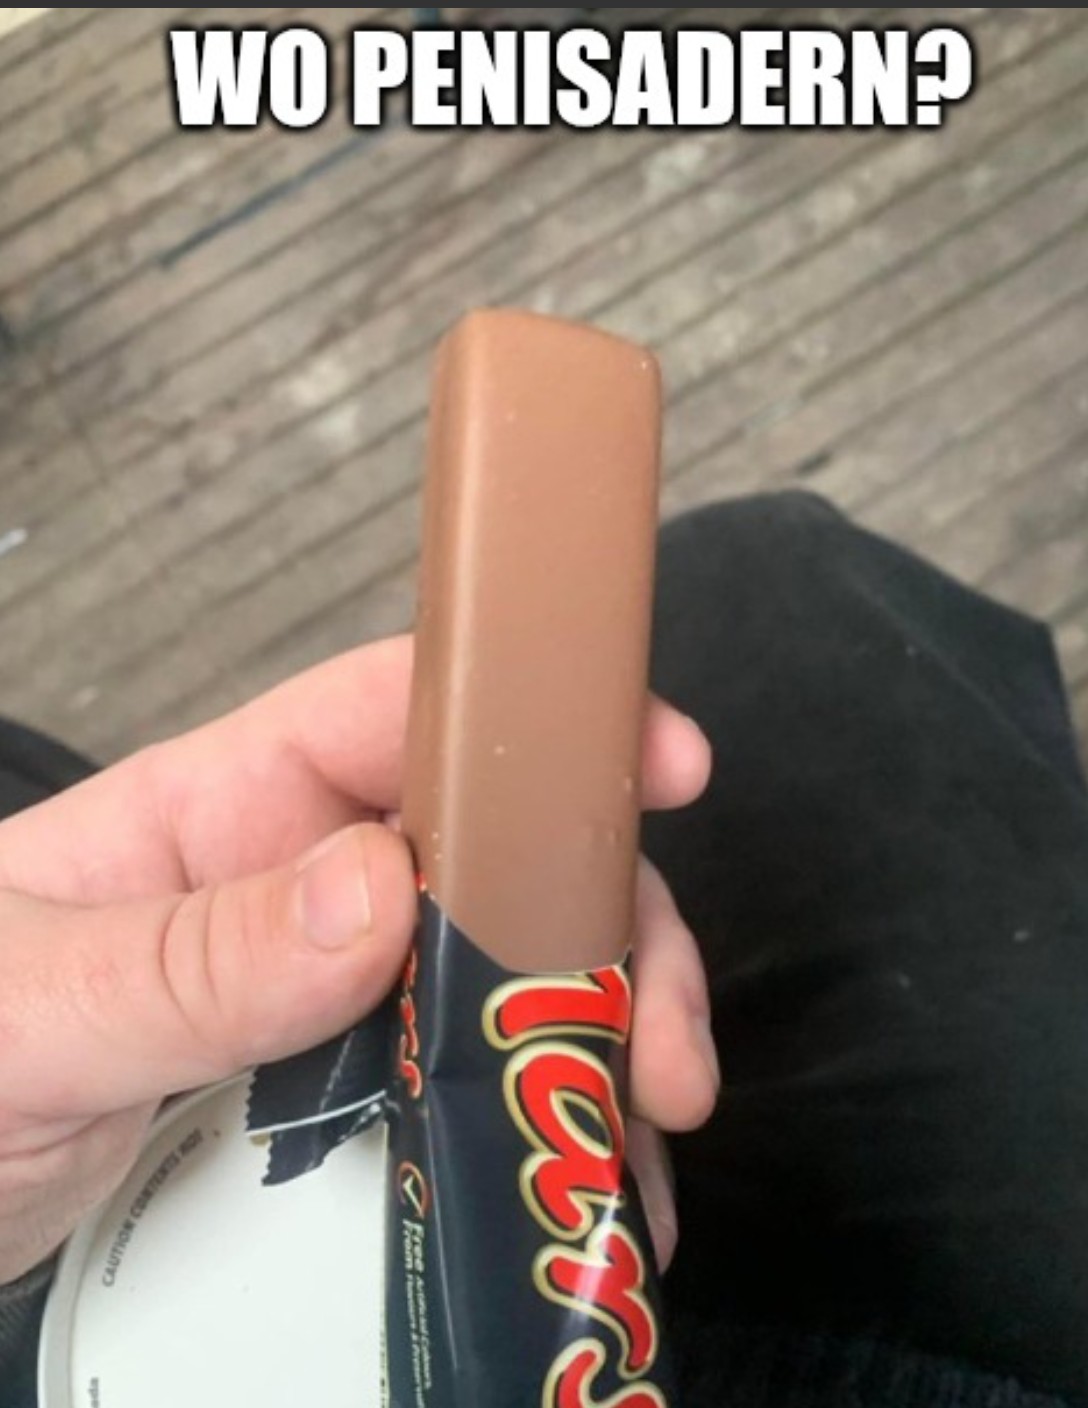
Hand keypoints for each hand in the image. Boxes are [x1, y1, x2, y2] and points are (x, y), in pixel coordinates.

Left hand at [0, 637, 716, 1283]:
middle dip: (603, 931)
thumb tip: (378, 893)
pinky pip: (462, 1091)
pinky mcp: (332, 1102)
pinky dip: (536, 1129)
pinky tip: (580, 1194)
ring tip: (642, 1143)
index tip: (661, 762)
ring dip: (592, 1040)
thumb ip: (187, 958)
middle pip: (495, 858)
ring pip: (500, 979)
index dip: (531, 717)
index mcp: (226, 809)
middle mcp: (297, 885)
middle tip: (660, 1051)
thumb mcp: (27, 1007)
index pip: (399, 715)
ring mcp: (323, 998)